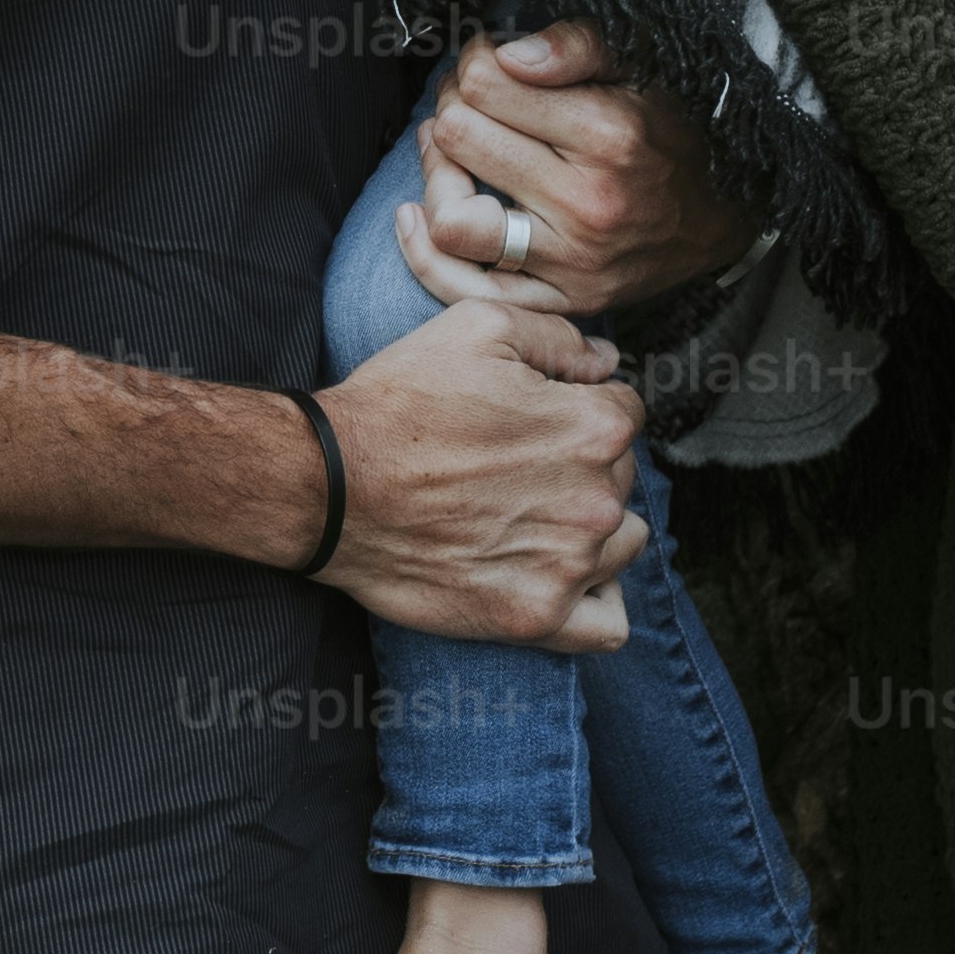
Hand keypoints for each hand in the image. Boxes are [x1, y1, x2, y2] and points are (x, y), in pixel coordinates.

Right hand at [321, 284, 643, 646]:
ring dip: (592, 529)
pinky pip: (608, 624)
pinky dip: (593, 599)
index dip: (576, 404)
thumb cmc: (399, 404)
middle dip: (581, 466)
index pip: (624, 412)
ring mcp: (569, 566)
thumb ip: (560, 337)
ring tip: (531, 518)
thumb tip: (607, 362)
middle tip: (514, 465)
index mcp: (593, 428)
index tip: (532, 416)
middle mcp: (596, 501)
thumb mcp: (477, 330)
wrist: (330, 488)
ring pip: (623, 545)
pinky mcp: (537, 617)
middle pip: (622, 478)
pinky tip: (556, 574)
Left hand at [407, 20, 752, 312]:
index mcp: (609, 135)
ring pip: (453, 219)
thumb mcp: (643, 67)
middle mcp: (587, 203)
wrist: (725, 217)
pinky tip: (414, 214)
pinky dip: (424, 253)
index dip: (475, 62)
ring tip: (449, 151)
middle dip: (454, 105)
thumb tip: (508, 55)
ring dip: (435, 174)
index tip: (490, 62)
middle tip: (469, 100)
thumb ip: (577, 44)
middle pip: (462, 138)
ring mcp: (571, 261)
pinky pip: (466, 288)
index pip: (487, 85)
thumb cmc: (673, 131)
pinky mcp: (561, 300)